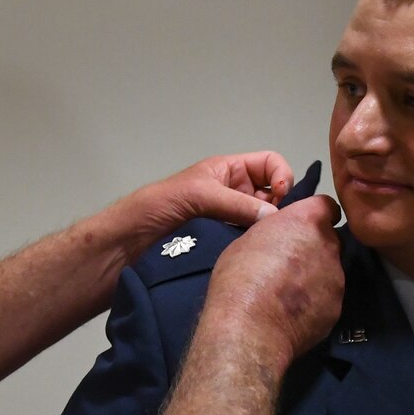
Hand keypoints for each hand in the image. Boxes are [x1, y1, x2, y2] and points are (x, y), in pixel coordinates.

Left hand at [124, 152, 296, 247]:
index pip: (271, 163)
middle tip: (275, 225)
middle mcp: (234, 190)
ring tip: (268, 241)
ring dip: (268, 227)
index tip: (280, 196)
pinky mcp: (226, 239)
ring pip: (264, 218)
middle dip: (279, 205)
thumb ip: (237, 204)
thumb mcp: (200, 195)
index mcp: (229, 169)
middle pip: (274, 192)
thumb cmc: (158, 205)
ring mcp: (231, 215)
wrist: (130, 239)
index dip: (283, 175)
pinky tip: (257, 252)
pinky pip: (251, 237)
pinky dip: (257, 242)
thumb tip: (274, 217)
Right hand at [199, 195, 343, 369]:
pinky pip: (328, 299)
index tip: (304, 226)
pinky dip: (316, 303)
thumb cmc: (240, 277)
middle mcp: (329, 246)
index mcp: (307, 221)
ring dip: (315, 276)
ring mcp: (337, 278)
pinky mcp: (337, 308)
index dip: (316, 215)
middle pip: (329, 240)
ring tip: (289, 294)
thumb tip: (281, 239)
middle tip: (289, 264)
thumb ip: (274, 234)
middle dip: (314, 248)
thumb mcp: (247, 240)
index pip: (327, 205)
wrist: (250, 327)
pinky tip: (294, 314)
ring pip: (330, 271)